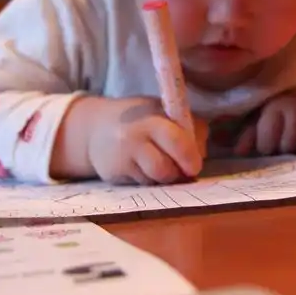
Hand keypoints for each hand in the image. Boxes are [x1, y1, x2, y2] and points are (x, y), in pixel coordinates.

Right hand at [54, 95, 207, 184]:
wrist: (95, 127)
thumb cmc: (139, 119)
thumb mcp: (161, 111)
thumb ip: (184, 126)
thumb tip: (200, 153)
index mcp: (152, 115)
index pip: (177, 139)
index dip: (191, 155)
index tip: (196, 162)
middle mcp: (135, 135)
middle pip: (164, 167)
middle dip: (182, 172)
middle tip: (188, 171)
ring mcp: (123, 156)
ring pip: (157, 178)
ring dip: (167, 177)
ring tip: (163, 165)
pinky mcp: (115, 173)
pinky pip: (144, 183)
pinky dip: (151, 179)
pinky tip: (143, 167)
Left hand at [233, 93, 295, 156]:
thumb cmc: (279, 113)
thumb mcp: (260, 120)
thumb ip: (249, 136)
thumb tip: (239, 152)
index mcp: (274, 108)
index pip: (266, 143)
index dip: (266, 149)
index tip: (269, 146)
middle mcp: (295, 109)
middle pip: (287, 147)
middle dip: (284, 151)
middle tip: (284, 147)